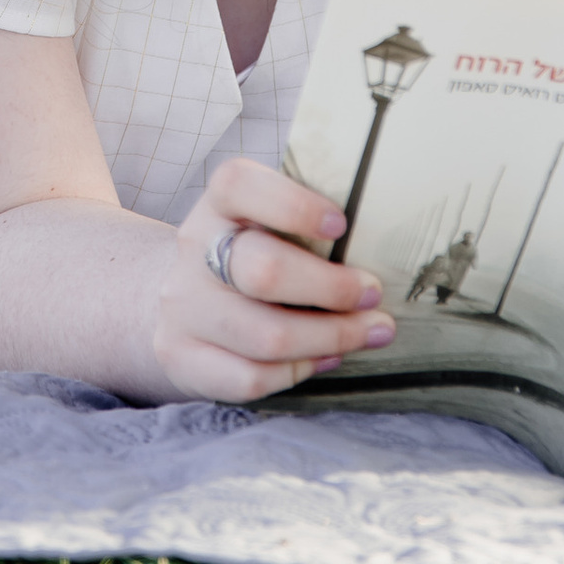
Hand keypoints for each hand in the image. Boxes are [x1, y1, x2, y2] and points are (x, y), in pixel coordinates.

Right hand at [155, 159, 396, 401]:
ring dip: (332, 338)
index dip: (293, 206)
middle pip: (264, 272)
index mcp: (219, 204)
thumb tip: (382, 244)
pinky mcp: (181, 356)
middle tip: (373, 294)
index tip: (341, 226)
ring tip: (370, 332)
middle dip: (332, 289)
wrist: (185, 299)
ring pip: (266, 336)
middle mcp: (195, 249)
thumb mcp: (267, 222)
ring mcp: (184, 306)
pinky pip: (249, 378)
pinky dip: (298, 372)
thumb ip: (308, 224)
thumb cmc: (252, 253)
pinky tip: (324, 358)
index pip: (239, 186)